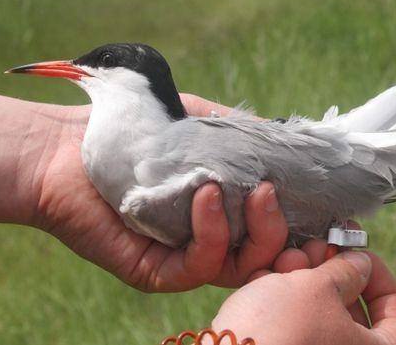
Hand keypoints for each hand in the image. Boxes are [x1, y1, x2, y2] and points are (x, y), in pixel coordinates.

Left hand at [0, 80, 300, 291]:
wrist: (67, 143)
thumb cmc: (135, 129)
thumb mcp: (200, 123)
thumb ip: (243, 134)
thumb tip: (294, 139)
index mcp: (226, 210)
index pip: (275, 226)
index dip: (304, 223)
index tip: (328, 206)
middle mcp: (210, 238)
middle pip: (267, 256)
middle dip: (283, 233)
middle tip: (276, 194)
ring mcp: (183, 257)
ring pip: (239, 269)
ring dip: (255, 233)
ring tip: (251, 192)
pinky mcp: (155, 270)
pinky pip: (197, 267)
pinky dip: (211, 232)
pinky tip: (204, 194)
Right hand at [212, 250, 395, 344]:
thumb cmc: (281, 333)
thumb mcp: (320, 287)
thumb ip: (347, 270)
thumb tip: (360, 264)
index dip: (384, 283)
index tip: (362, 257)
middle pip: (353, 316)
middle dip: (334, 275)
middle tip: (319, 248)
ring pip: (317, 320)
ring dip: (304, 282)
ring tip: (288, 259)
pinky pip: (290, 331)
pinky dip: (282, 304)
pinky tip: (266, 278)